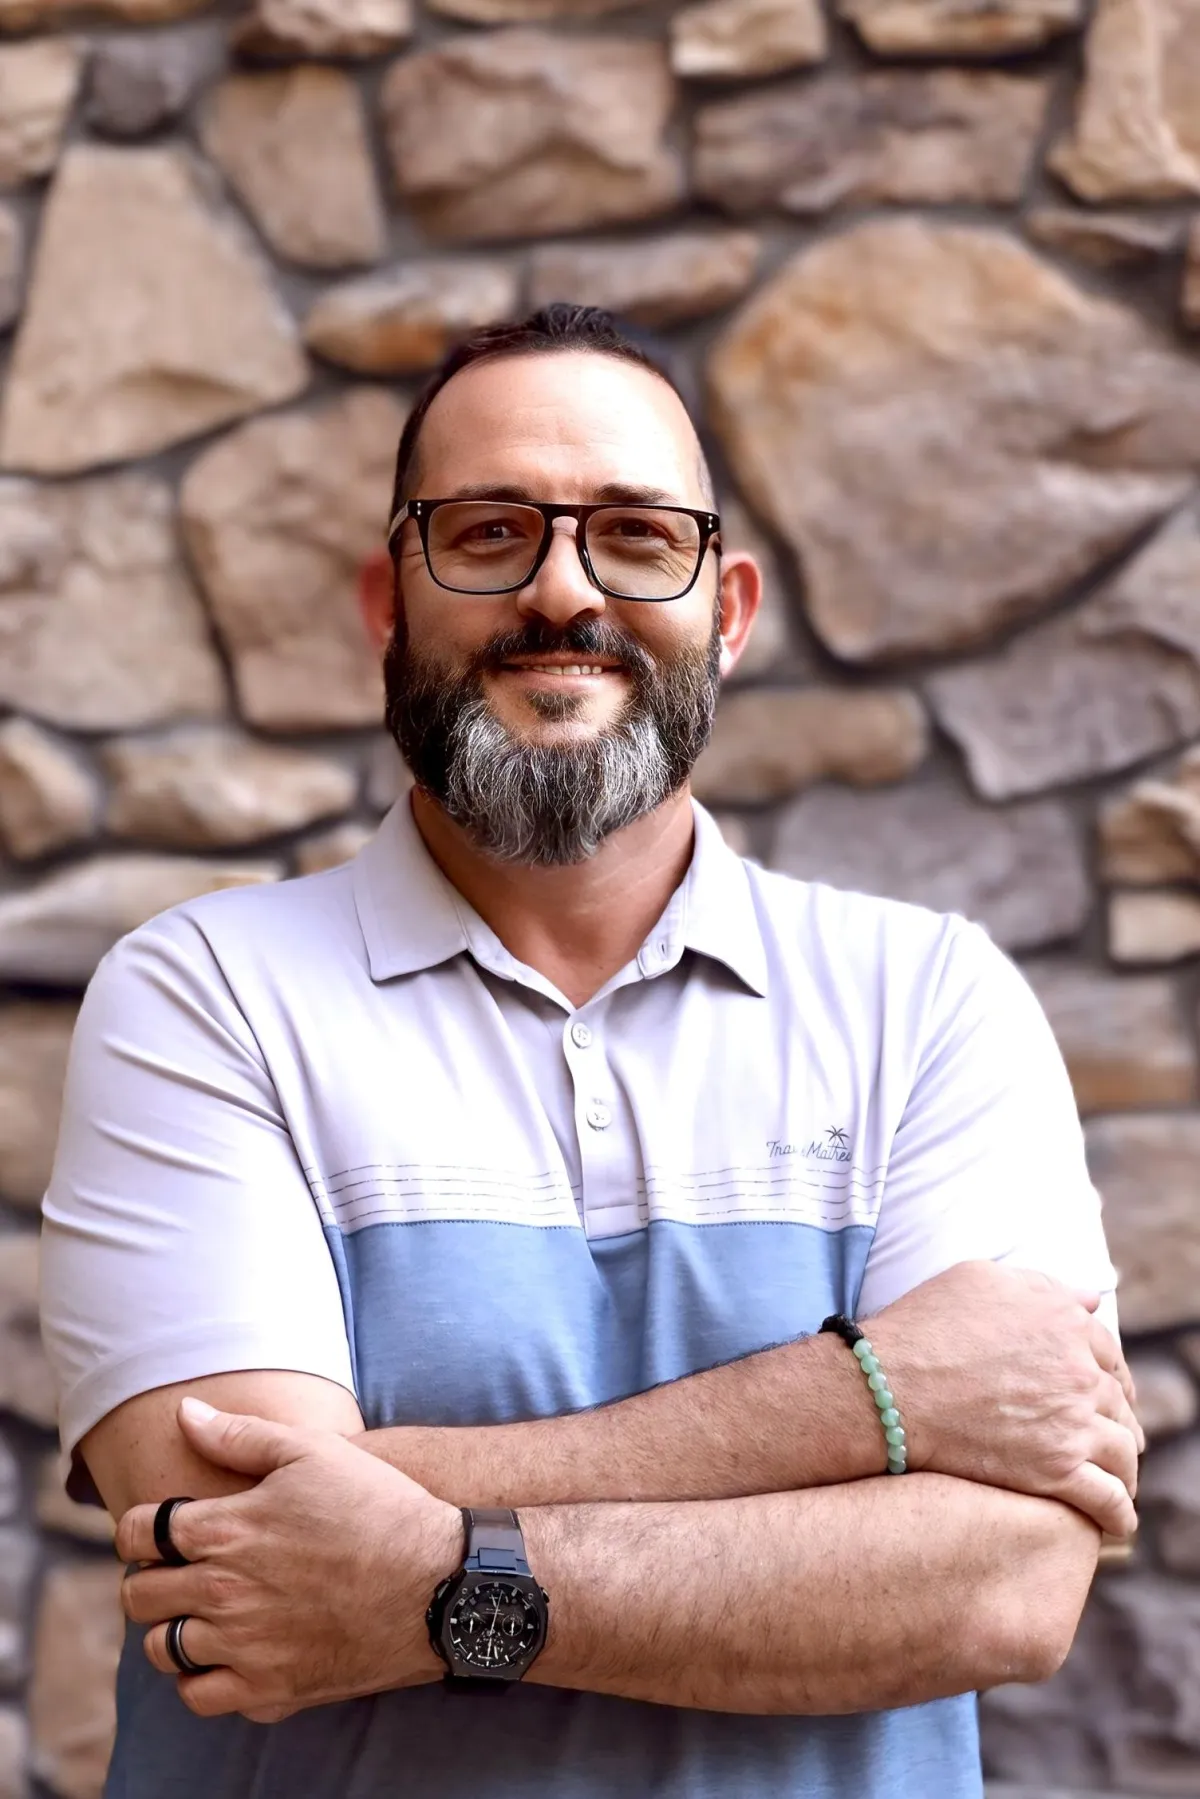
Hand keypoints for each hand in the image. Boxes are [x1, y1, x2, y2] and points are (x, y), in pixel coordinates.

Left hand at [116, 1398, 462, 1722]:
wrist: (438, 1581)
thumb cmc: (378, 1506)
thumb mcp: (313, 1451)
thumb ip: (239, 1434)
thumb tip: (185, 1412)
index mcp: (225, 1531)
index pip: (137, 1534)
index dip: (138, 1528)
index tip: (158, 1529)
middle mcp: (223, 1594)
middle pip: (139, 1595)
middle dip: (147, 1577)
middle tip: (177, 1570)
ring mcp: (244, 1649)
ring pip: (163, 1650)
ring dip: (171, 1627)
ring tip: (200, 1611)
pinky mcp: (271, 1691)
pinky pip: (202, 1697)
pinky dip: (202, 1677)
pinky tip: (228, 1651)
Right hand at [867, 1263, 1142, 1539]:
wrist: (891, 1386)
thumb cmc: (925, 1326)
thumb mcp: (981, 1278)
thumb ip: (1041, 1286)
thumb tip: (1091, 1299)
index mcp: (1065, 1322)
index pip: (1108, 1353)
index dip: (1111, 1374)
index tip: (1109, 1391)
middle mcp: (1079, 1372)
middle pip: (1119, 1402)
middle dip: (1122, 1420)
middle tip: (1117, 1435)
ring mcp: (1072, 1423)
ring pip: (1123, 1451)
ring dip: (1126, 1466)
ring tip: (1120, 1478)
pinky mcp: (1057, 1471)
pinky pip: (1108, 1499)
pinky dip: (1119, 1513)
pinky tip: (1117, 1521)